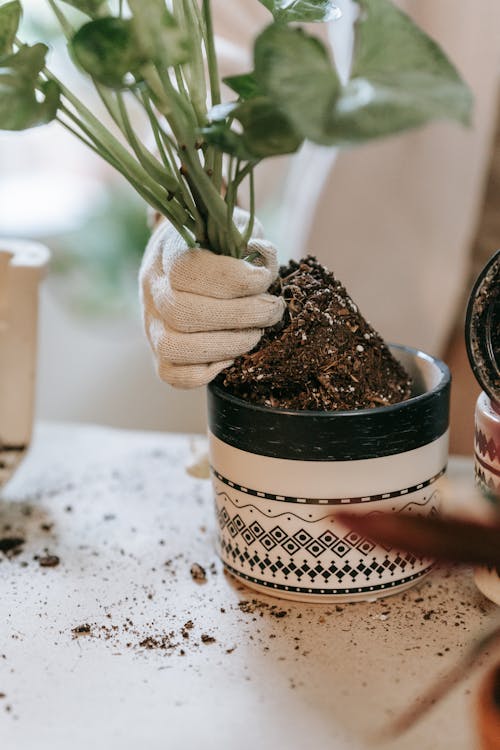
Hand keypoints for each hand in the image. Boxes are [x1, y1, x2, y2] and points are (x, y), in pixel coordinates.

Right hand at [139, 208, 284, 388]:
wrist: (187, 257)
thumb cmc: (219, 243)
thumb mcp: (236, 230)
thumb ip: (252, 246)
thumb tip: (264, 269)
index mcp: (166, 252)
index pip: (187, 270)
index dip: (234, 279)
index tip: (265, 278)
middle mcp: (152, 290)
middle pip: (181, 313)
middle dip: (239, 315)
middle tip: (271, 310)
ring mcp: (151, 324)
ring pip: (173, 347)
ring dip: (225, 345)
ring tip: (256, 333)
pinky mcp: (159, 353)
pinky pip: (173, 375)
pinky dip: (206, 372)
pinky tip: (231, 356)